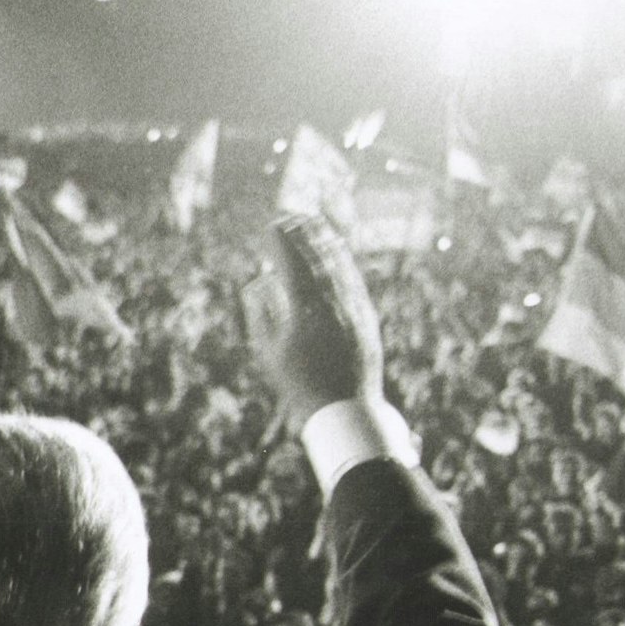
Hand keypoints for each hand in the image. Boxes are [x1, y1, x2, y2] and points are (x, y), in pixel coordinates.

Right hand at [242, 215, 382, 432]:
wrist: (345, 409)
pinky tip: (337, 252)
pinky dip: (342, 262)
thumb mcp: (269, 352)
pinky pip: (353, 280)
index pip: (293, 265)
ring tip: (314, 223)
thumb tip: (258, 282)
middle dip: (304, 235)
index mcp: (305, 312)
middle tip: (291, 216)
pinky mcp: (366, 317)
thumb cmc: (299, 385)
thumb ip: (261, 313)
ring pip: (340, 266)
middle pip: (318, 258)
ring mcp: (353, 309)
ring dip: (325, 241)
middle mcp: (333, 304)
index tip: (272, 225)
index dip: (282, 242)